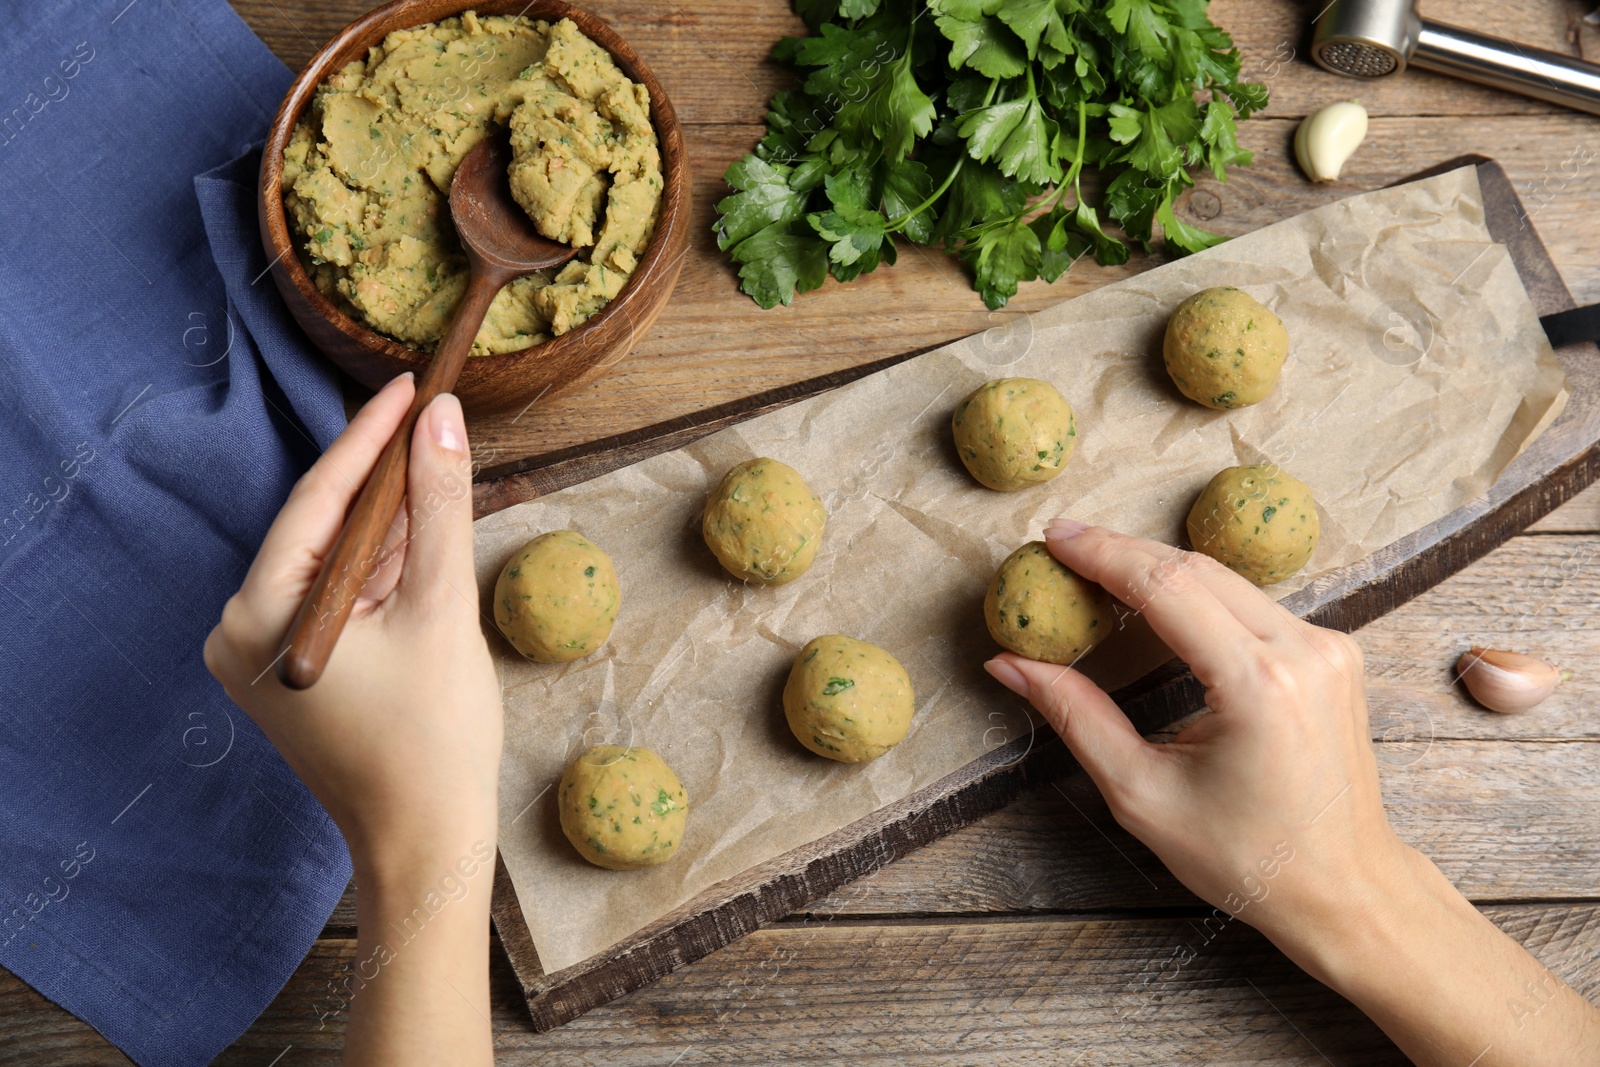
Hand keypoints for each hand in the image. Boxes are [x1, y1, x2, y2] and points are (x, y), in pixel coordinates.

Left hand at [204, 375, 500, 1065]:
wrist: (424, 840)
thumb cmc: (433, 737)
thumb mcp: (441, 605)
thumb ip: (439, 504)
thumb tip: (443, 418)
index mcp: (260, 614)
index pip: (318, 499)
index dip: (370, 436)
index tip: (413, 385)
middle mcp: (240, 631)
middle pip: (322, 528)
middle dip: (384, 478)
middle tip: (434, 418)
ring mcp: (260, 657)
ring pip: (333, 563)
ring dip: (387, 525)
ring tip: (440, 470)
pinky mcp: (289, 674)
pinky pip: (335, 600)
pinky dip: (378, 572)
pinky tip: (421, 540)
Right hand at [985, 520, 1599, 1065]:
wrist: (1345, 888)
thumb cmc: (1246, 856)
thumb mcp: (1142, 794)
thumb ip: (1076, 716)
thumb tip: (1010, 664)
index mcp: (1258, 685)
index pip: (1167, 588)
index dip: (1103, 555)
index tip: (1054, 539)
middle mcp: (1303, 651)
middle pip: (1196, 570)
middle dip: (1124, 552)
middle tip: (1063, 548)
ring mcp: (1328, 647)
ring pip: (1226, 580)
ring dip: (1160, 570)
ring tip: (1099, 572)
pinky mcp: (1333, 653)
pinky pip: (1253, 603)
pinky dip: (1199, 594)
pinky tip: (1158, 601)